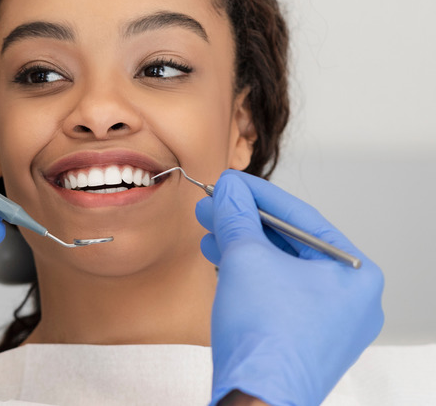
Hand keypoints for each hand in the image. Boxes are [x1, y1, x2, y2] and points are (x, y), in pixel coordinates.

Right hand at [195, 170, 383, 405]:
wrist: (257, 399)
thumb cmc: (265, 337)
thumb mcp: (245, 258)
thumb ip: (237, 216)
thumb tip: (228, 190)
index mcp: (356, 275)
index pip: (301, 218)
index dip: (258, 195)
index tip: (230, 182)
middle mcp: (352, 300)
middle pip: (291, 245)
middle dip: (245, 224)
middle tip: (213, 206)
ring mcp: (331, 324)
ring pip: (282, 271)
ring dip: (243, 249)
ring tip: (210, 233)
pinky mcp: (306, 342)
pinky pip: (280, 296)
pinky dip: (251, 278)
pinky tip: (222, 265)